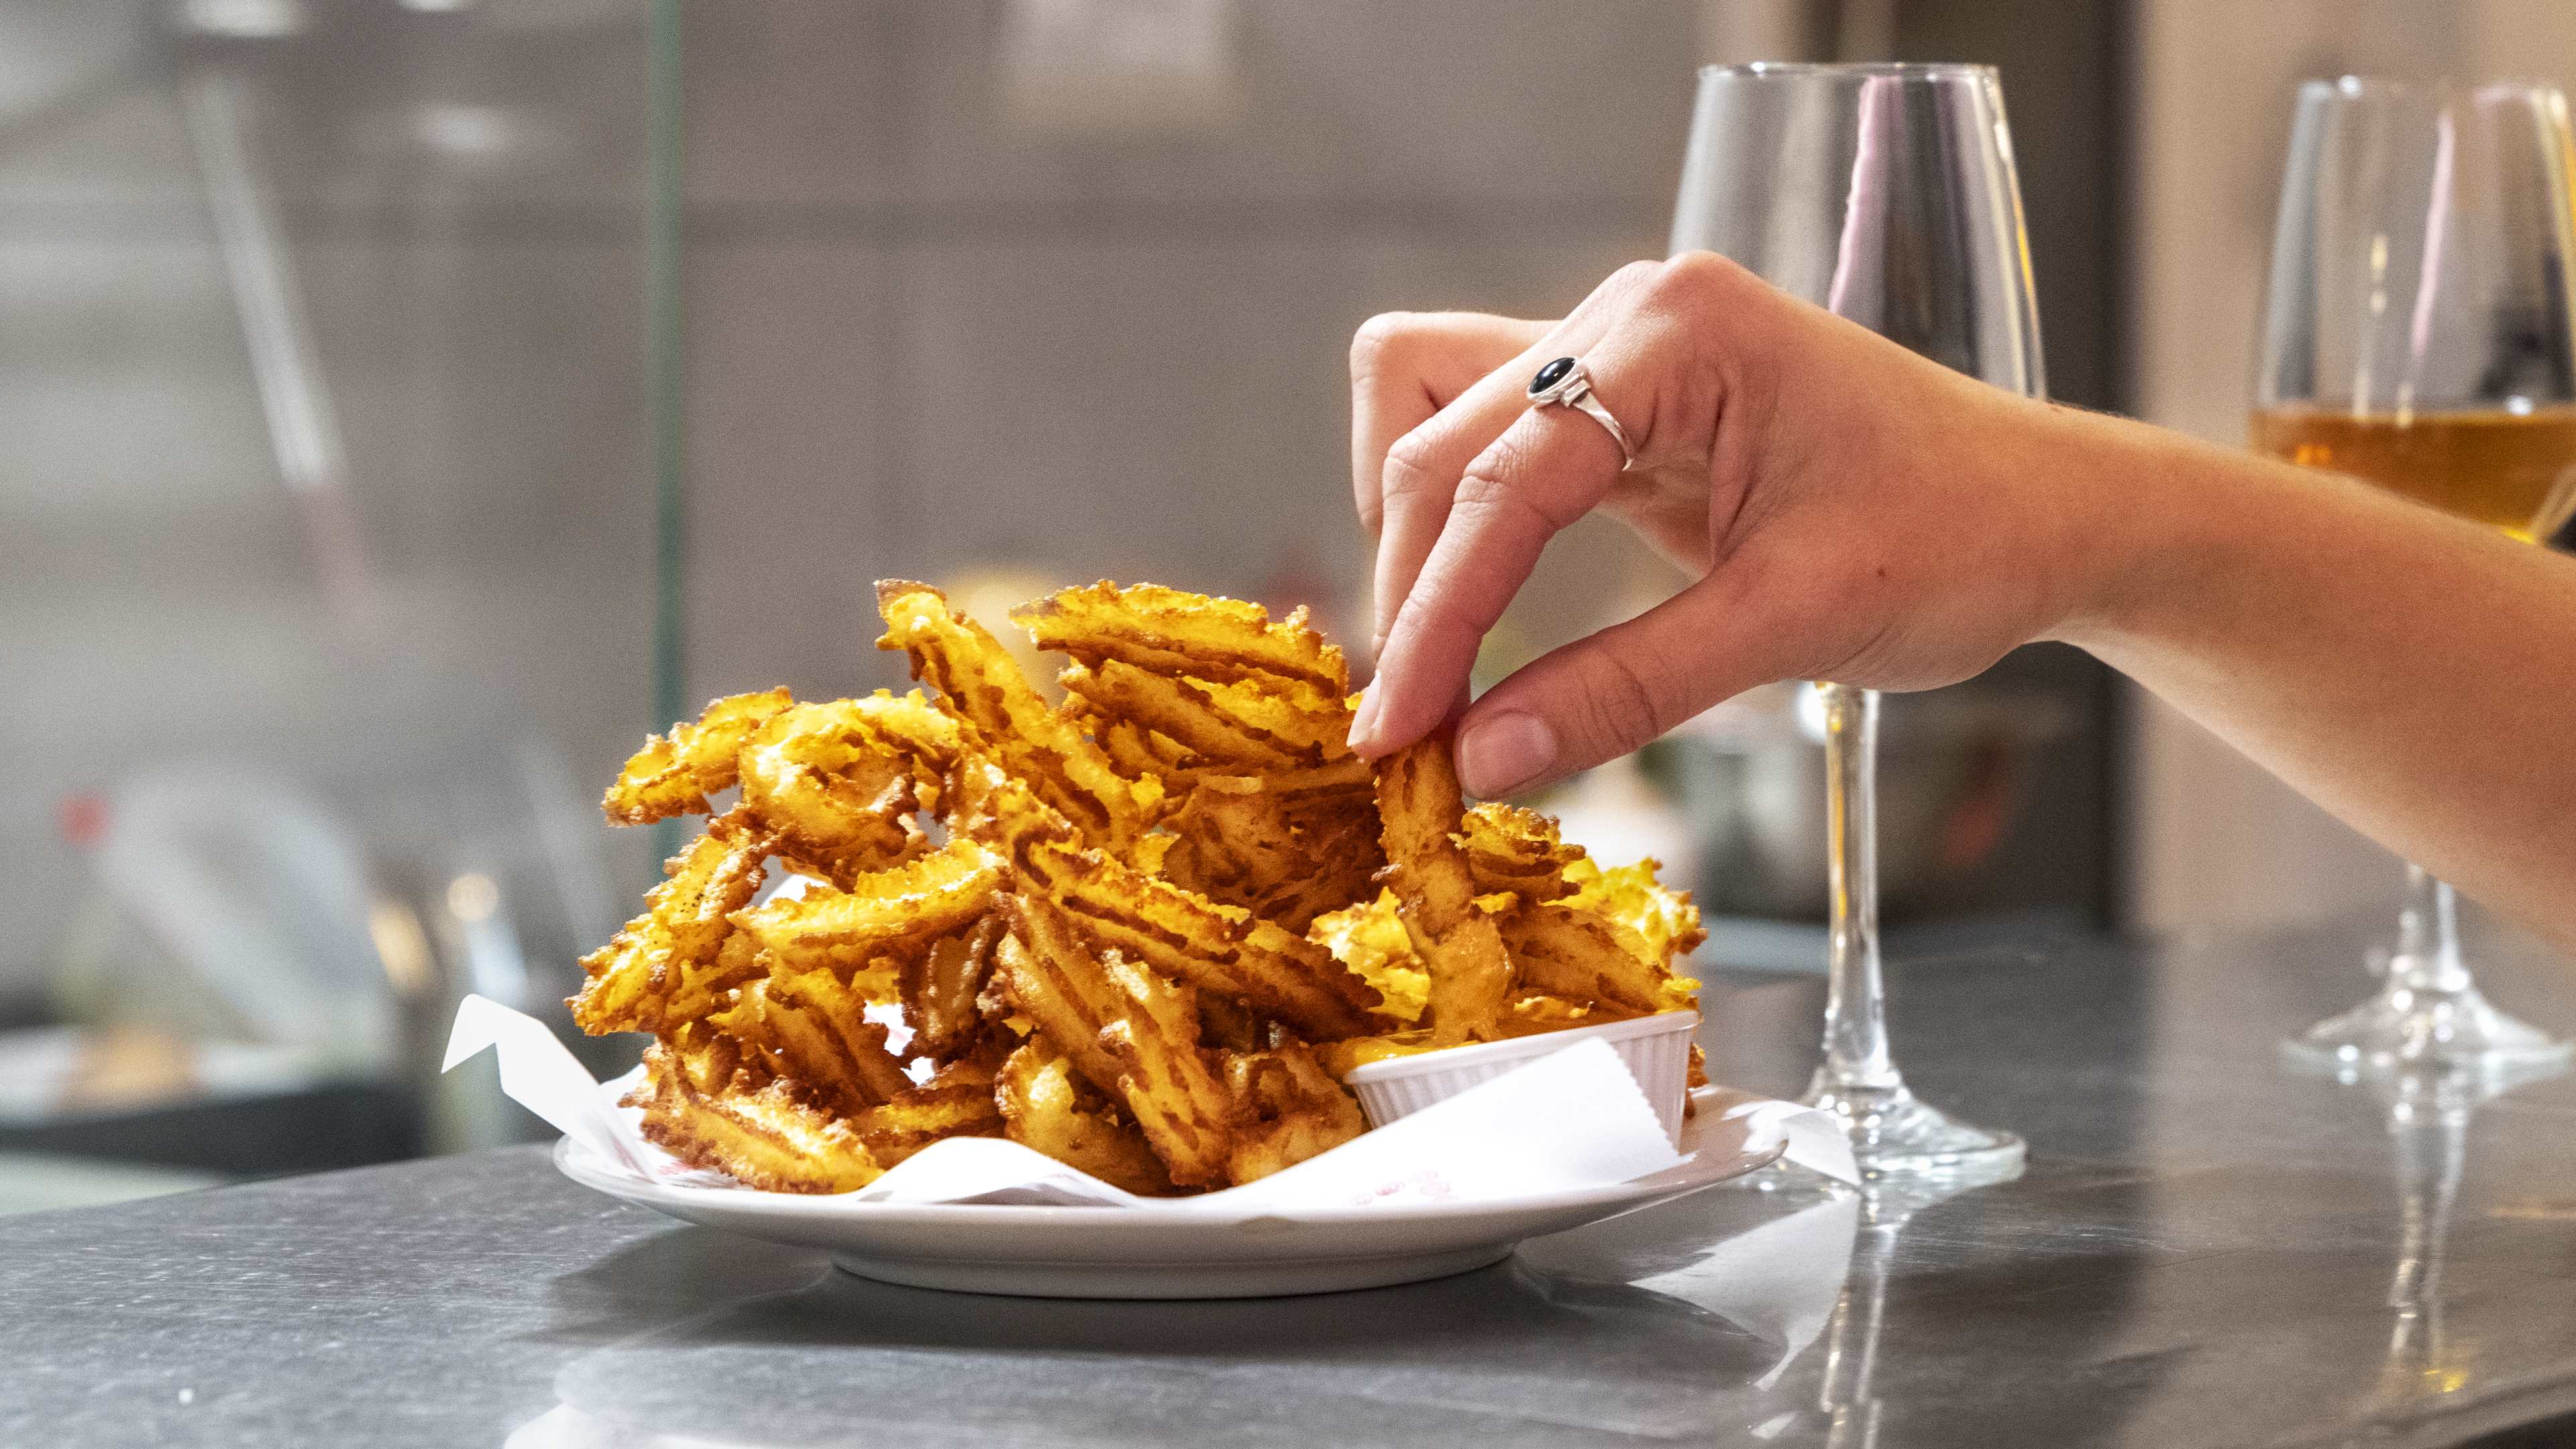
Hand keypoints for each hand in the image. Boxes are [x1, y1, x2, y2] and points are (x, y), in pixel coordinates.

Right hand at [1345, 251, 2095, 796]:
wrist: (2049, 512)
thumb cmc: (1959, 541)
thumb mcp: (1793, 625)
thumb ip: (1626, 688)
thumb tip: (1479, 759)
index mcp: (1681, 333)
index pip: (1501, 477)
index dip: (1435, 614)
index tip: (1397, 733)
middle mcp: (1629, 313)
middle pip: (1435, 434)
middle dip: (1412, 587)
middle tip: (1407, 732)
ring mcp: (1616, 345)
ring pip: (1429, 409)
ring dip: (1412, 535)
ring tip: (1432, 662)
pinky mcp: (1617, 398)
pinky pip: (1485, 439)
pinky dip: (1454, 524)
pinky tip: (1467, 612)